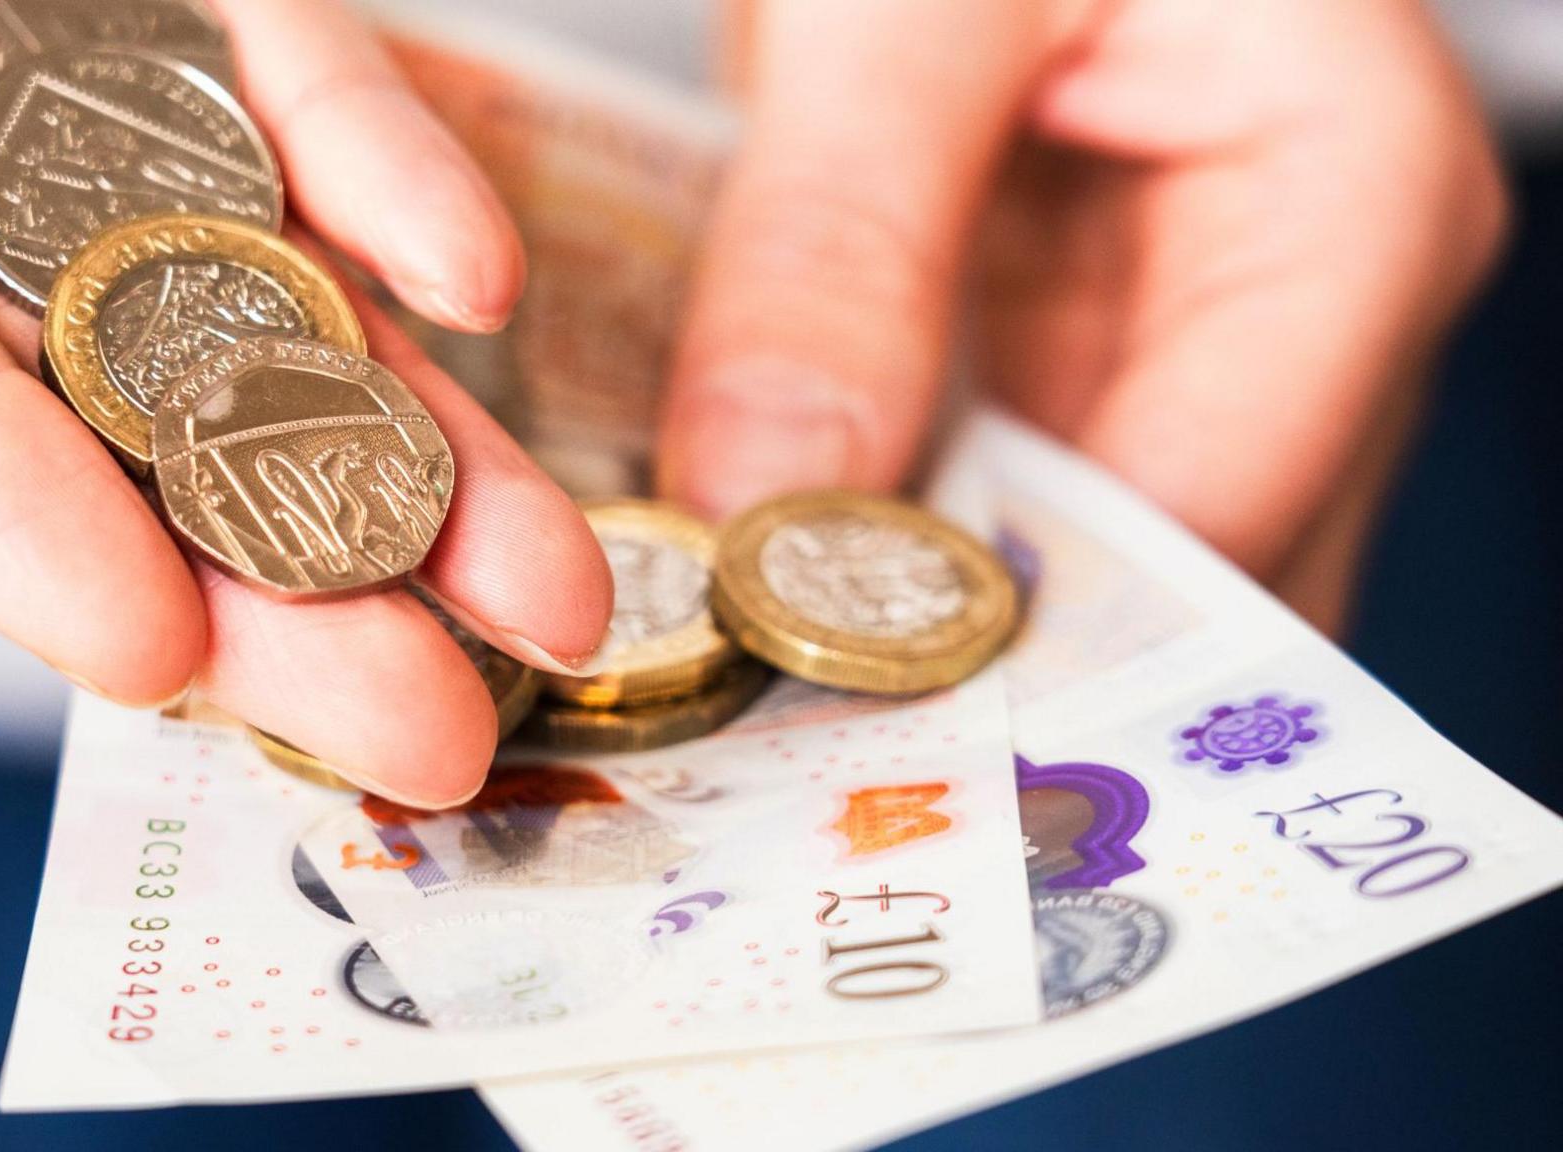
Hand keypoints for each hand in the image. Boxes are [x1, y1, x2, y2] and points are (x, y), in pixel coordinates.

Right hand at [0, 0, 610, 804]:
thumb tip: (23, 414)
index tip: (146, 649)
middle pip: (61, 361)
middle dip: (259, 557)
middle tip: (426, 736)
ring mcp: (19, 35)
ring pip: (214, 258)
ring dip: (394, 430)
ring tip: (550, 594)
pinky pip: (262, 69)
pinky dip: (367, 162)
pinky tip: (474, 279)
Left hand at [666, 0, 1506, 632]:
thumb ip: (839, 237)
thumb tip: (758, 496)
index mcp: (1352, 207)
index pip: (1213, 520)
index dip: (1016, 640)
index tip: (816, 697)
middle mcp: (1304, 321)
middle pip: (1160, 595)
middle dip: (960, 674)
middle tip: (753, 738)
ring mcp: (1193, 353)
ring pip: (1070, 579)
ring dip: (904, 631)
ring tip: (728, 671)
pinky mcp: (1081, 361)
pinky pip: (990, 508)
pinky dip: (873, 552)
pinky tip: (748, 572)